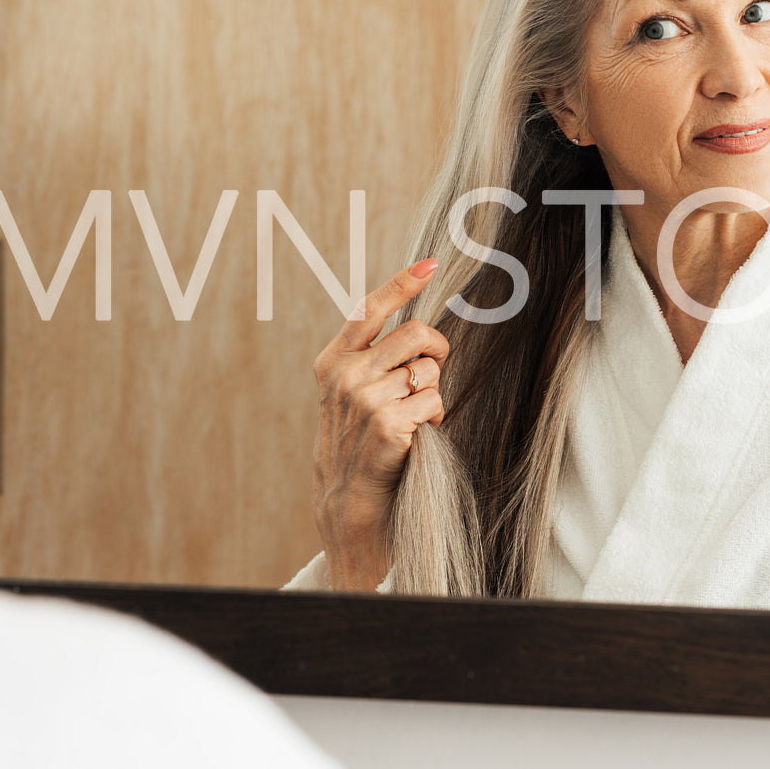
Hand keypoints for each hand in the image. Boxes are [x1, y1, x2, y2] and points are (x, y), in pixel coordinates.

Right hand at [311, 258, 447, 590]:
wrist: (347, 505)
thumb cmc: (357, 446)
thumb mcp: (349, 396)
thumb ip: (372, 360)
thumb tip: (418, 327)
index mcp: (333, 361)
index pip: (369, 309)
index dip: (402, 282)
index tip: (430, 264)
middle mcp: (345, 375)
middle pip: (416, 334)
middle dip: (437, 351)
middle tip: (433, 373)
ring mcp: (364, 399)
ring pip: (429, 372)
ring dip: (433, 395)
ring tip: (413, 419)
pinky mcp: (387, 424)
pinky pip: (435, 401)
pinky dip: (436, 419)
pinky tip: (416, 437)